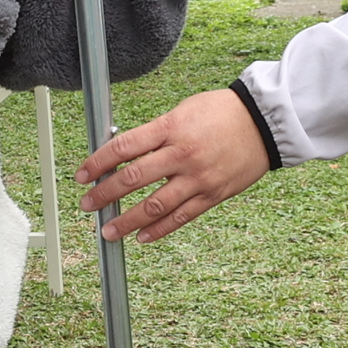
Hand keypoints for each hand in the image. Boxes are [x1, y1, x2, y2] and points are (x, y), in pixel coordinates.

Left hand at [80, 87, 269, 241]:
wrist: (265, 122)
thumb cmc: (222, 112)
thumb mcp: (183, 111)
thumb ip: (155, 132)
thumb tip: (124, 152)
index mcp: (171, 128)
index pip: (123, 147)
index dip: (97, 162)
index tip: (81, 175)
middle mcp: (182, 154)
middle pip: (133, 178)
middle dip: (104, 194)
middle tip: (87, 204)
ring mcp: (198, 178)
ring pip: (154, 206)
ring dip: (126, 221)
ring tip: (108, 230)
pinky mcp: (213, 195)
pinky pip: (181, 217)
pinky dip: (159, 230)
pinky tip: (141, 237)